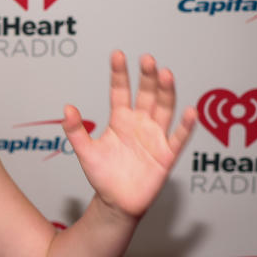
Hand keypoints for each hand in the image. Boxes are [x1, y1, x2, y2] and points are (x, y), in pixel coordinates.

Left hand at [62, 51, 196, 218]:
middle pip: (146, 95)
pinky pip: (178, 138)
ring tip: (166, 74)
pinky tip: (190, 111)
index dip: (119, 74)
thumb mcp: (85, 151)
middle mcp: (140, 124)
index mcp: (120, 120)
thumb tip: (66, 107)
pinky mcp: (166, 155)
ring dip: (166, 92)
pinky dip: (185, 126)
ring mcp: (155, 137)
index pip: (121, 91)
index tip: (117, 54)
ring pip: (164, 110)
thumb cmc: (102, 175)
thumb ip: (76, 130)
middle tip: (146, 59)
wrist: (116, 202)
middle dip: (147, 77)